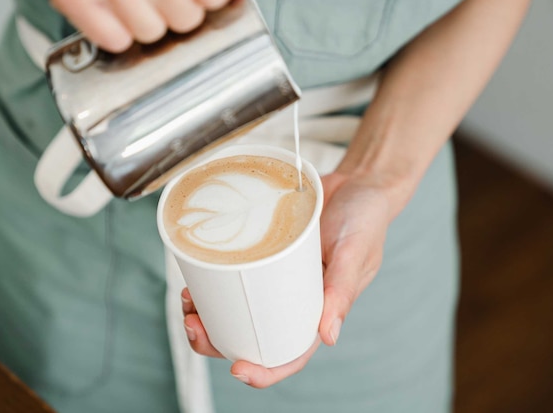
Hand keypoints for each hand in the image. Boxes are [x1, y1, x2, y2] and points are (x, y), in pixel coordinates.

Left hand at [181, 171, 392, 387]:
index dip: (264, 370)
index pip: (290, 353)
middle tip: (192, 324)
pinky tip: (195, 274)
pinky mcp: (262, 253)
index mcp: (319, 310)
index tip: (237, 370)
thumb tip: (329, 337)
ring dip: (207, 312)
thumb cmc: (365, 220)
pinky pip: (234, 272)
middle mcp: (293, 299)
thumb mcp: (355, 253)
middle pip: (251, 335)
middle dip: (216, 340)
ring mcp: (274, 277)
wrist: (358, 182)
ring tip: (186, 300)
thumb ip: (342, 291)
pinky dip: (212, 279)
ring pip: (236, 308)